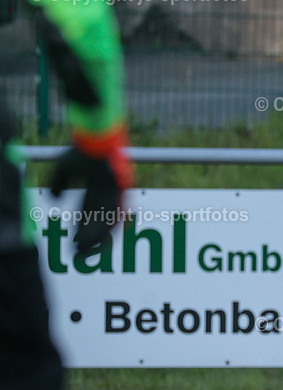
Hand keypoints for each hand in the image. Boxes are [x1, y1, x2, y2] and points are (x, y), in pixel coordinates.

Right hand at [49, 127, 132, 251]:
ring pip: (108, 220)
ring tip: (86, 249)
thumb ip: (58, 184)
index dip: (81, 227)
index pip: (88, 212)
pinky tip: (99, 238)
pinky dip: (107, 226)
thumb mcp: (64, 169)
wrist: (95, 137)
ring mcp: (116, 191)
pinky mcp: (122, 190)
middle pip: (99, 220)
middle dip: (89, 237)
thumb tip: (55, 200)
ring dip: (98, 236)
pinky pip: (116, 213)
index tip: (73, 240)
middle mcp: (108, 191)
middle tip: (80, 252)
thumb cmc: (81, 150)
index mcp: (96, 185)